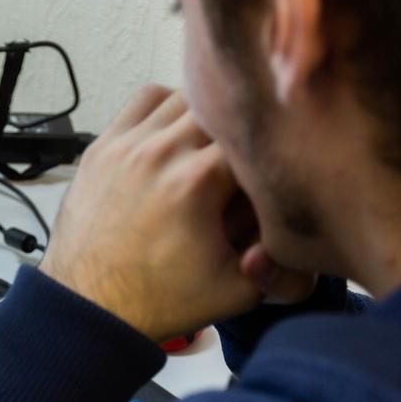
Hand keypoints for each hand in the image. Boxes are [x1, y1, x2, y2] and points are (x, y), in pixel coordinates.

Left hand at [40, 86, 312, 341]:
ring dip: (206, 114)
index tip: (275, 166)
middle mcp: (161, 153)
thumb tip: (308, 222)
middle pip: (223, 108)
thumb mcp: (239, 289)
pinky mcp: (102, 145)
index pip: (256, 137)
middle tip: (248, 154)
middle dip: (242, 130)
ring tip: (214, 146)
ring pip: (185, 95)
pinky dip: (166, 107)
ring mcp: (127, 144)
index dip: (272, 150)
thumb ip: (282, 255)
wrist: (92, 306)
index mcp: (197, 182)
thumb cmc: (161, 298)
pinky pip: (144, 99)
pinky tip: (176, 134)